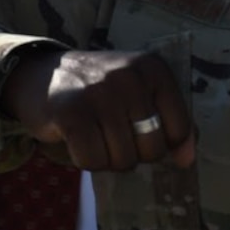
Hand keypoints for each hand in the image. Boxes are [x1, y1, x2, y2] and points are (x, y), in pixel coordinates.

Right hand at [0, 48, 195, 171]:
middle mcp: (129, 76)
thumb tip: (186, 160)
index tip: (138, 131)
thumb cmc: (99, 91)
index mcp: (153, 69)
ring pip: (122, 159)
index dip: (161, 143)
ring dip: (107, 158)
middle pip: (151, 148)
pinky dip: (85, 161)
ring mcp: (99, 93)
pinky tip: (77, 141)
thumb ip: (169, 123)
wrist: (43, 75)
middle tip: (111, 134)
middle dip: (132, 153)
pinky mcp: (72, 113)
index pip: (178, 129)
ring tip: (94, 135)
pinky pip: (93, 160)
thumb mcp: (139, 94)